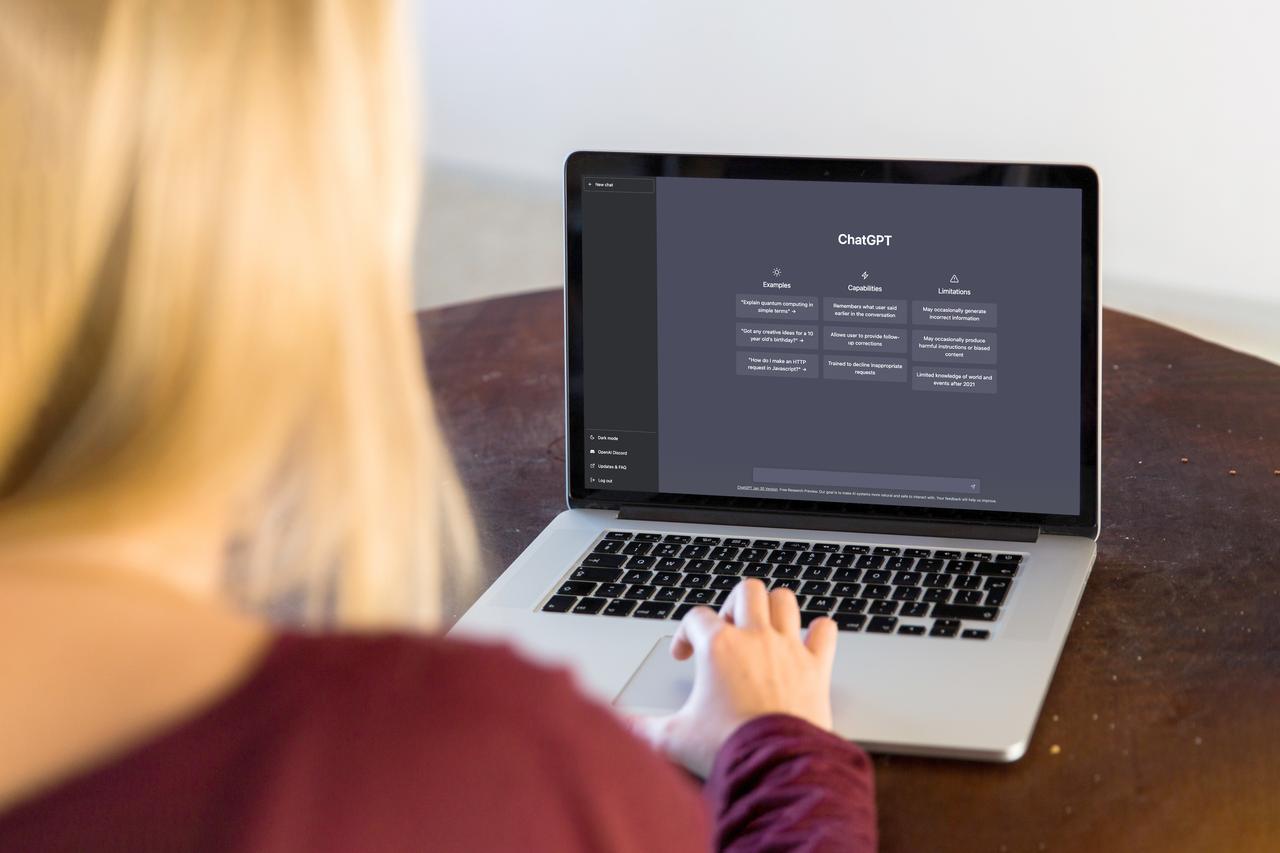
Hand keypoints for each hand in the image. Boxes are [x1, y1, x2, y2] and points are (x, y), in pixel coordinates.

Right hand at [631, 578, 837, 776]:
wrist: (776, 766)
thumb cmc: (728, 748)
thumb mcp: (675, 737)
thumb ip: (642, 727)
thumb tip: (618, 727)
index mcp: (718, 647)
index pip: (695, 616)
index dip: (684, 632)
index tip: (684, 655)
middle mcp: (754, 638)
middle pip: (746, 590)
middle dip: (733, 604)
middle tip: (728, 631)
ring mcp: (788, 649)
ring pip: (784, 600)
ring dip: (773, 609)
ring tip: (764, 629)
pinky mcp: (816, 666)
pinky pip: (825, 630)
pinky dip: (818, 632)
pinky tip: (807, 643)